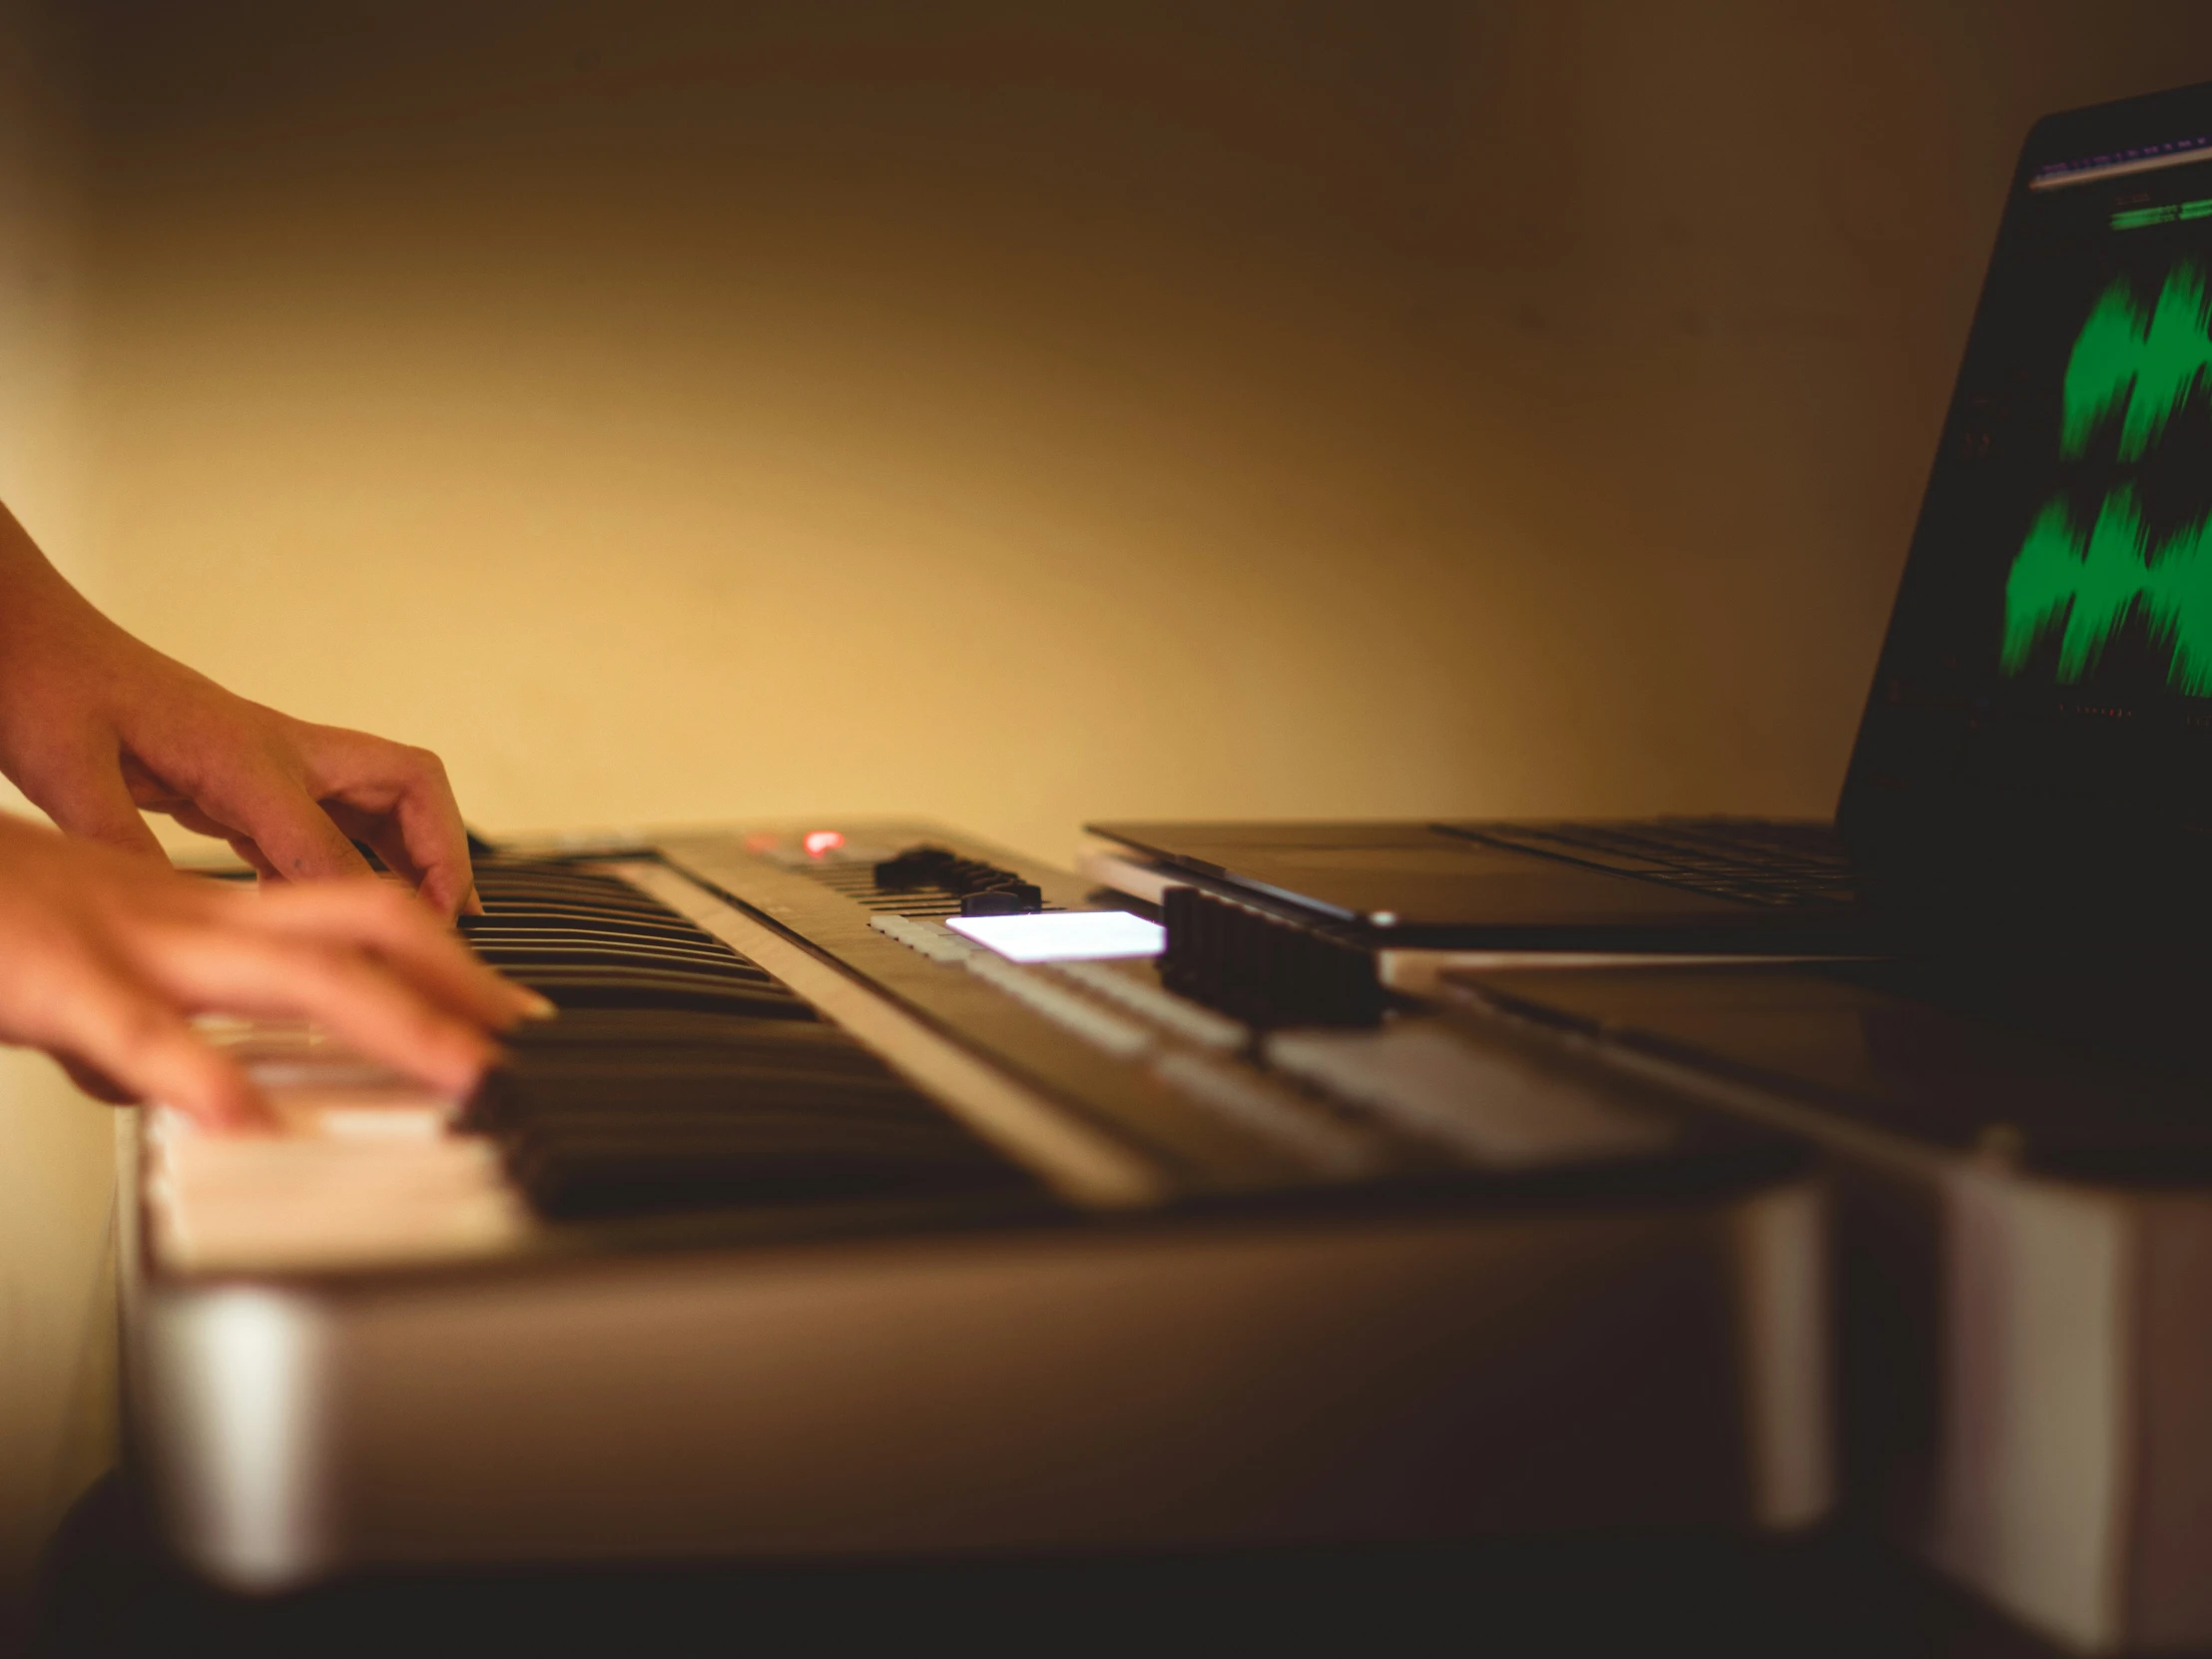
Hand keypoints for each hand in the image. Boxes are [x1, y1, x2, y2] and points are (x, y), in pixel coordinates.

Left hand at [0, 505, 481, 916]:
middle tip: (451, 914)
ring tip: (428, 916)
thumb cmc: (38, 680)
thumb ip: (122, 842)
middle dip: (442, 847)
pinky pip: (324, 819)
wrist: (21, 630)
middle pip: (405, 784)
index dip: (366, 901)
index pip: (328, 839)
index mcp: (239, 750)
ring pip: (376, 800)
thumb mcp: (64, 766)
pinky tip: (344, 900)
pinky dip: (355, 859)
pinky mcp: (240, 773)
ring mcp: (262, 758)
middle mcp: (271, 749)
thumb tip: (175, 915)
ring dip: (412, 852)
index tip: (392, 955)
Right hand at [0, 814, 542, 1127]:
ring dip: (390, 1022)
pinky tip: (247, 1120)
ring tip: (462, 1073)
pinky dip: (196, 1072)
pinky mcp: (50, 980)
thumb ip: (146, 1030)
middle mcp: (182, 916)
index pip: (351, 916)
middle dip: (454, 986)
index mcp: (192, 911)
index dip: (441, 953)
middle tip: (525, 1044)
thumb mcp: (84, 973)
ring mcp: (125, 942)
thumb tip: (188, 1091)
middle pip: (357, 931)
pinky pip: (134, 1029)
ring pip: (287, 971)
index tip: (507, 1006)